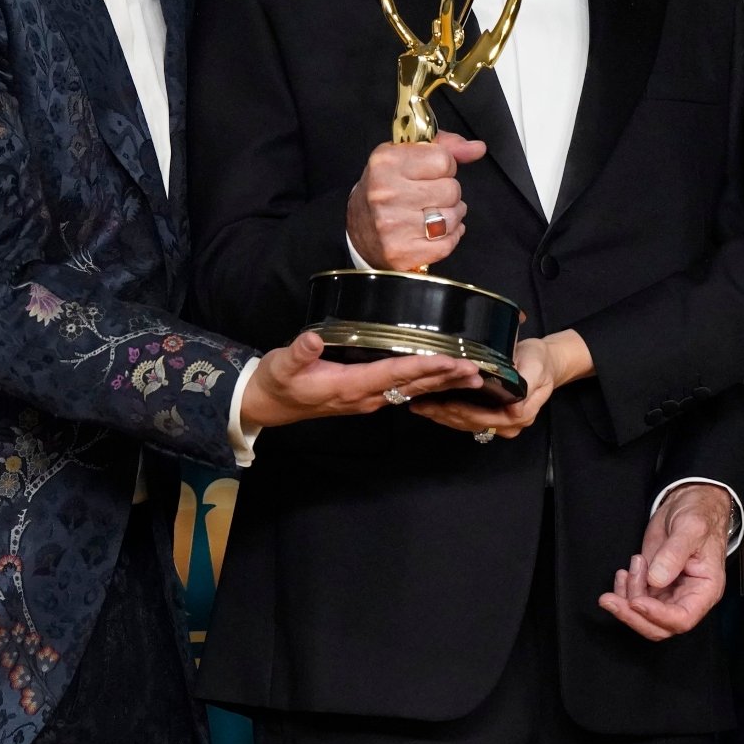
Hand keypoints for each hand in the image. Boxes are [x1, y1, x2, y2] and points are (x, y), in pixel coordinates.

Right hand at [240, 332, 482, 428]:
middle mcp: (364, 397)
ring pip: (412, 391)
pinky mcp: (365, 396)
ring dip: (442, 383)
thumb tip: (314, 338)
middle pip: (412, 386)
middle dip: (446, 378)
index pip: (394, 374)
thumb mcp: (280, 365)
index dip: (424, 367)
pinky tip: (443, 380)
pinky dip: (427, 385)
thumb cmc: (275, 382)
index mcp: (349, 386)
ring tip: (471, 376)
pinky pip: (403, 392)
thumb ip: (299, 352)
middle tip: (477, 369)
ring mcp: (367, 399)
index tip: (451, 361)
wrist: (266, 405)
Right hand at [345, 132, 486, 271]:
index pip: (444, 160)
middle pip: (452, 189)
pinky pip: (448, 243)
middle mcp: (386, 193)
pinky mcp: (402, 252)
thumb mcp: (405, 156)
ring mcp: (393, 225)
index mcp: (386, 162)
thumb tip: (477, 148)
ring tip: (435, 214)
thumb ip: (444, 146)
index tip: (433, 173)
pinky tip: (434, 233)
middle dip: (448, 193)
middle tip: (431, 196)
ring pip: (452, 217)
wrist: (359, 231)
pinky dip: (449, 237)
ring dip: (451, 216)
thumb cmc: (386, 189)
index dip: (445, 166)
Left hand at [409, 331, 589, 437]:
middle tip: (419, 405)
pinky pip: (468, 420)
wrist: (546, 361)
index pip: (483, 417)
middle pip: (470, 423)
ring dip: (442, 417)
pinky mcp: (491, 417)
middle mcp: (508, 424)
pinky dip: (448, 414)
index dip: (460, 412)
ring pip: (466, 424)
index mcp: (519, 414)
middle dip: (444, 415)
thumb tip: (515, 410)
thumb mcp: (535, 367)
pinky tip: (432, 406)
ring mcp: (499, 423)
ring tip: (419, 406)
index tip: (439, 404)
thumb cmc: (540, 361)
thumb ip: (526, 387)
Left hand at [597, 483, 731, 640]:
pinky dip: (623, 591)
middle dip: (633, 615)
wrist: (688, 502)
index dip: (657, 615)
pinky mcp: (654, 584)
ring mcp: (669, 592)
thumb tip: (656, 579)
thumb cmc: (698, 514)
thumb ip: (673, 553)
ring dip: (627, 597)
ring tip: (629, 567)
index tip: (636, 601)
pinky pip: (635, 599)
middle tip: (611, 599)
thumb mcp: (689, 528)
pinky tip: (622, 574)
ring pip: (644, 614)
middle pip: (660, 625)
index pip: (682, 618)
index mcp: (705, 589)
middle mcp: (688, 597)